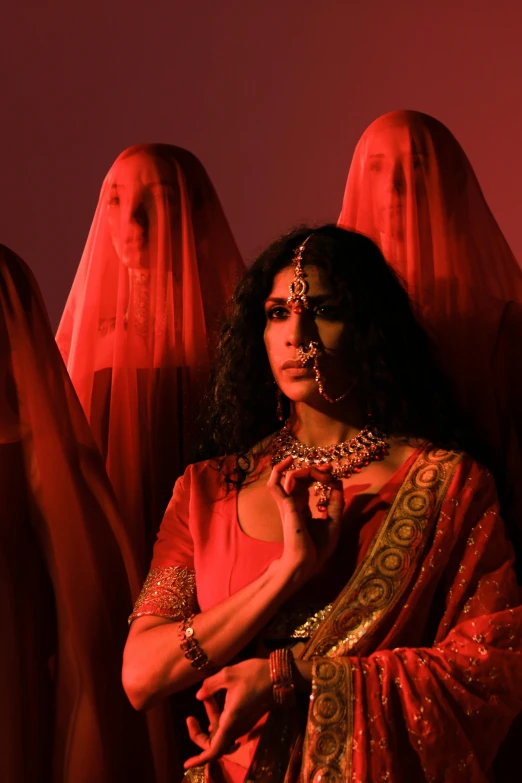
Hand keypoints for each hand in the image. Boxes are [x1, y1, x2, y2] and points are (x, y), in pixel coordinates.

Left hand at [184, 659, 272, 768]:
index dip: (200, 759)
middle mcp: (237, 727)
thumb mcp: (228, 674)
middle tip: (189, 718)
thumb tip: (199, 696)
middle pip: (215, 743)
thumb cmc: (255, 674)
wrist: (280, 675)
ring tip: (207, 697)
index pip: (214, 750)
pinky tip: (213, 701)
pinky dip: (218, 717)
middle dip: (199, 734)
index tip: (186, 764)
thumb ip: (210, 685)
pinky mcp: (247, 718)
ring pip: (221, 733)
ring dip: (210, 719)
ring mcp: (243, 724)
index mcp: (231, 721)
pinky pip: (228, 726)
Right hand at [267, 456, 343, 584]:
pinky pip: (274, 484)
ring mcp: (286, 504)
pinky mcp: (284, 505)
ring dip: (307, 470)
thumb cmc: (317, 549)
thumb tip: (338, 483)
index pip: (307, 484)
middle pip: (300, 477)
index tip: (332, 472)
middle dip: (315, 469)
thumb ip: (335, 503)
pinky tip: (289, 461)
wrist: (305, 564)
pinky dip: (278, 470)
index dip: (319, 475)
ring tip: (322, 472)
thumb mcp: (334, 522)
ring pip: (291, 476)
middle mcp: (292, 504)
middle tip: (329, 468)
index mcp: (302, 508)